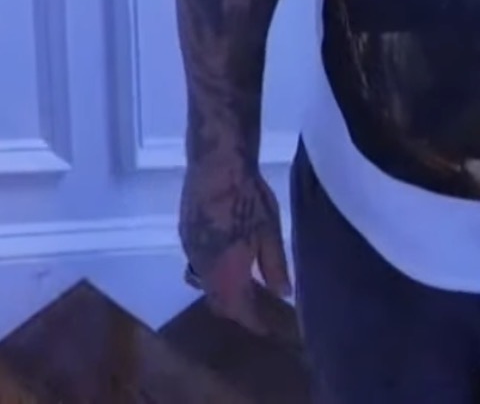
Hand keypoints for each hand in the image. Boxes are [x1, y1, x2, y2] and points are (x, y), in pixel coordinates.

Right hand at [179, 157, 291, 334]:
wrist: (216, 164)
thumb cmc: (248, 196)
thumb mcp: (270, 230)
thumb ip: (274, 264)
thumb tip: (283, 293)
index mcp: (225, 271)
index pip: (237, 309)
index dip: (251, 321)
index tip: (265, 327)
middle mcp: (202, 267)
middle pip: (217, 300)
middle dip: (235, 309)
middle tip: (256, 308)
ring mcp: (189, 249)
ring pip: (204, 283)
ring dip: (222, 290)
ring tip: (243, 285)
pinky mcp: (184, 233)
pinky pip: (197, 264)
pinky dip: (212, 270)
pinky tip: (227, 256)